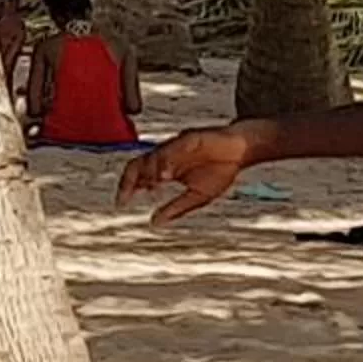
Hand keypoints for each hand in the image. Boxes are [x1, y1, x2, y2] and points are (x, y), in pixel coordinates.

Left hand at [119, 125, 256, 223]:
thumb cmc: (219, 170)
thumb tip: (154, 223)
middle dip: (129, 180)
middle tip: (125, 196)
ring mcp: (176, 146)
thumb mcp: (198, 196)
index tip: (120, 204)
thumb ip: (176, 208)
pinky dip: (168, 159)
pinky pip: (175, 147)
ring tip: (151, 186)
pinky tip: (167, 173)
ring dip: (150, 171)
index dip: (126, 189)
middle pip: (138, 164)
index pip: (137, 177)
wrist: (242, 150)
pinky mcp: (191, 137)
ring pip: (154, 155)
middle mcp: (165, 157)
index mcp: (164, 169)